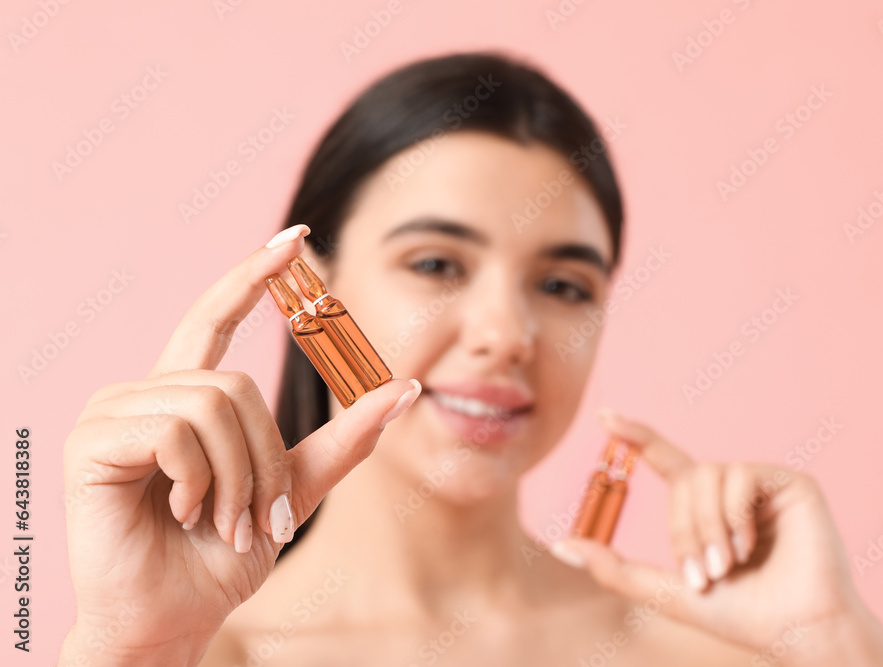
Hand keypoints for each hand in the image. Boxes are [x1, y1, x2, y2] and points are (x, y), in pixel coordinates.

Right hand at [60, 225, 420, 664]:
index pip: (218, 317)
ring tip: (222, 521)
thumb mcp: (293, 490)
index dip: (253, 276)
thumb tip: (406, 387)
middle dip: (263, 456)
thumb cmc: (222, 556)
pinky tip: (184, 514)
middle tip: (254, 516)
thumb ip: (344, 439)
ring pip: (213, 402)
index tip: (295, 237)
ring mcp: (113, 410)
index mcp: (187, 396)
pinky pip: (178, 431)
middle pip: (235, 380)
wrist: (175, 616)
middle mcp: (145, 391)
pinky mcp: (92, 439)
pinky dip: (201, 481)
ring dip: (237, 478)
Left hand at [552, 409, 882, 664]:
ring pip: (707, 474)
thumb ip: (614, 568)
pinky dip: (735, 515)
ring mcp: (762, 482)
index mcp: (705, 508)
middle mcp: (732, 488)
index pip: (665, 459)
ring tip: (729, 564)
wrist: (795, 631)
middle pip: (683, 478)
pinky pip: (740, 476)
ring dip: (708, 527)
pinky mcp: (791, 482)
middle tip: (707, 572)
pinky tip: (750, 546)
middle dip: (685, 530)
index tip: (605, 416)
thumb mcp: (666, 591)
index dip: (636, 436)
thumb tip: (560, 546)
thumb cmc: (739, 615)